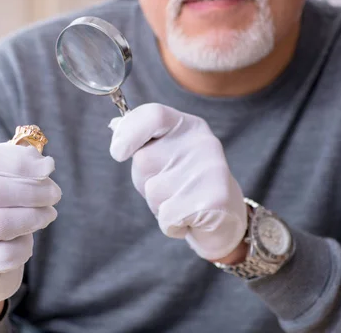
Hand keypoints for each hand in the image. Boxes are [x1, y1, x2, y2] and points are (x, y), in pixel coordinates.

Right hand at [0, 143, 60, 303]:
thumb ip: (13, 165)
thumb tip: (43, 163)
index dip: (21, 161)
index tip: (49, 167)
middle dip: (33, 190)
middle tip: (55, 194)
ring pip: (2, 223)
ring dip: (35, 217)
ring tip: (48, 214)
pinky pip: (7, 254)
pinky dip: (24, 245)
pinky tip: (25, 239)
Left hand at [109, 103, 246, 260]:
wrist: (224, 219)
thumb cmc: (184, 183)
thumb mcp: (163, 154)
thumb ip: (141, 139)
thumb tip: (115, 125)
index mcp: (188, 126)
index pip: (154, 115)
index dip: (128, 131)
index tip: (118, 153)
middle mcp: (202, 142)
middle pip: (144, 159)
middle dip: (144, 180)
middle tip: (169, 186)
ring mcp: (211, 170)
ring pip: (153, 191)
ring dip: (158, 204)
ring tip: (181, 202)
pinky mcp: (215, 201)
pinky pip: (167, 216)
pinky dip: (171, 225)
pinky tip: (189, 219)